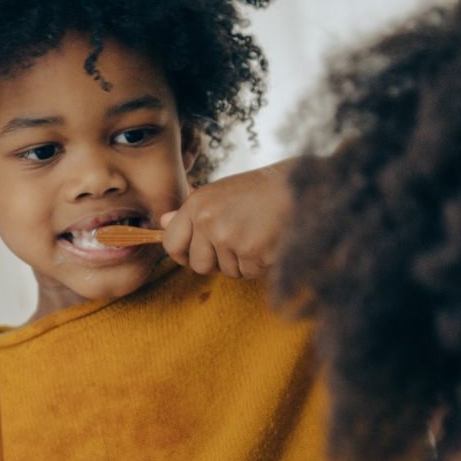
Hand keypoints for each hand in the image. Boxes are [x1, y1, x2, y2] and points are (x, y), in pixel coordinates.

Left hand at [160, 159, 294, 278]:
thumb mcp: (220, 193)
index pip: (171, 243)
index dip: (183, 255)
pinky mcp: (251, 252)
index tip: (196, 255)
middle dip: (217, 263)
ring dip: (243, 262)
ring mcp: (228, 237)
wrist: (298, 187)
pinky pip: (249, 273)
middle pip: (199, 265)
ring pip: (228, 271)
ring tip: (258, 235)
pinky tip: (269, 242)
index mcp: (197, 204)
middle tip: (237, 243)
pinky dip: (261, 265)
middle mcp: (207, 220)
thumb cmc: (259, 191)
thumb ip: (191, 212)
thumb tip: (163, 223)